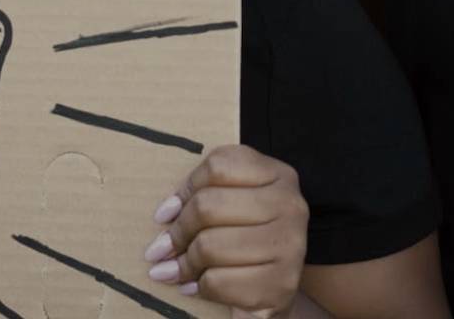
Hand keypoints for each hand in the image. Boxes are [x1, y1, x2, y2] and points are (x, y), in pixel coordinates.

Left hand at [142, 146, 308, 317]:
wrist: (277, 286)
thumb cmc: (248, 237)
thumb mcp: (235, 202)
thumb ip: (202, 195)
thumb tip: (166, 215)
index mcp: (277, 175)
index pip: (218, 167)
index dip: (185, 190)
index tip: (166, 214)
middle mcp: (290, 205)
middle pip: (208, 206)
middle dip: (178, 232)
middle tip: (163, 249)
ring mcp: (290, 245)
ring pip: (209, 246)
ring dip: (185, 263)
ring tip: (178, 270)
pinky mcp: (281, 283)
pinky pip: (218, 281)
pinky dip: (201, 286)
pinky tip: (199, 285)